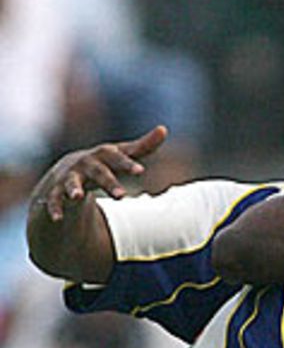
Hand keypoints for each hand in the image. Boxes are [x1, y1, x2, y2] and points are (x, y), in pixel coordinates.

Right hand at [31, 126, 168, 220]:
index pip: (116, 157)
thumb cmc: (101, 163)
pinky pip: (54, 200)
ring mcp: (69, 177)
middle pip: (98, 172)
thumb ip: (143, 146)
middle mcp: (85, 164)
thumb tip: (164, 129)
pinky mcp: (56, 192)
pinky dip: (54, 208)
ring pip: (71, 182)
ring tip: (77, 196)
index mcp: (102, 156)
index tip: (141, 171)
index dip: (127, 164)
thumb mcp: (120, 154)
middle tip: (122, 196)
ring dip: (74, 188)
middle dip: (109, 183)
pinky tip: (57, 219)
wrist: (65, 171)